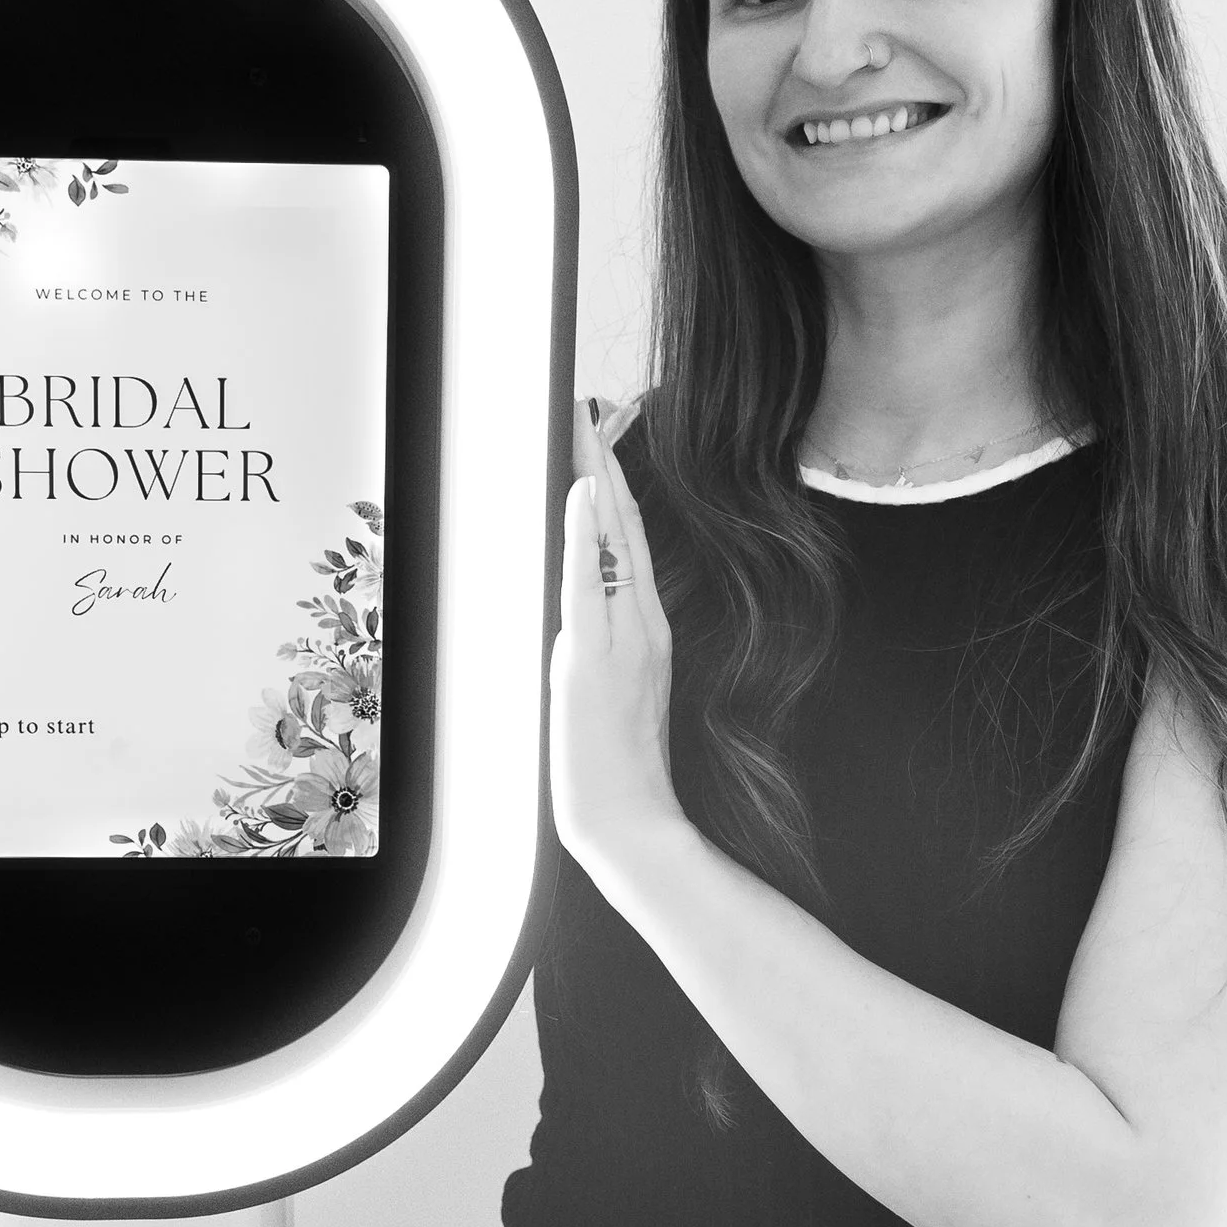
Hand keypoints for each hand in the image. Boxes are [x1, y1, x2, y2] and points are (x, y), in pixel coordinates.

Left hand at [549, 397, 680, 895]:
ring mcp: (622, 637)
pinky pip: (591, 582)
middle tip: (596, 404)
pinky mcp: (596, 657)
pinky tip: (585, 491)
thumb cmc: (617, 768)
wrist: (627, 822)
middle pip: (626, 525)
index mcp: (647, 630)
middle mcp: (642, 624)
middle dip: (608, 461)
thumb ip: (606, 649)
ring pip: (613, 539)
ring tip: (589, 423)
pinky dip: (588, 533)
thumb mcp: (616, 694)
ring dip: (599, 476)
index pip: (630, 541)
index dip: (618, 485)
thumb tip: (579, 620)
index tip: (604, 436)